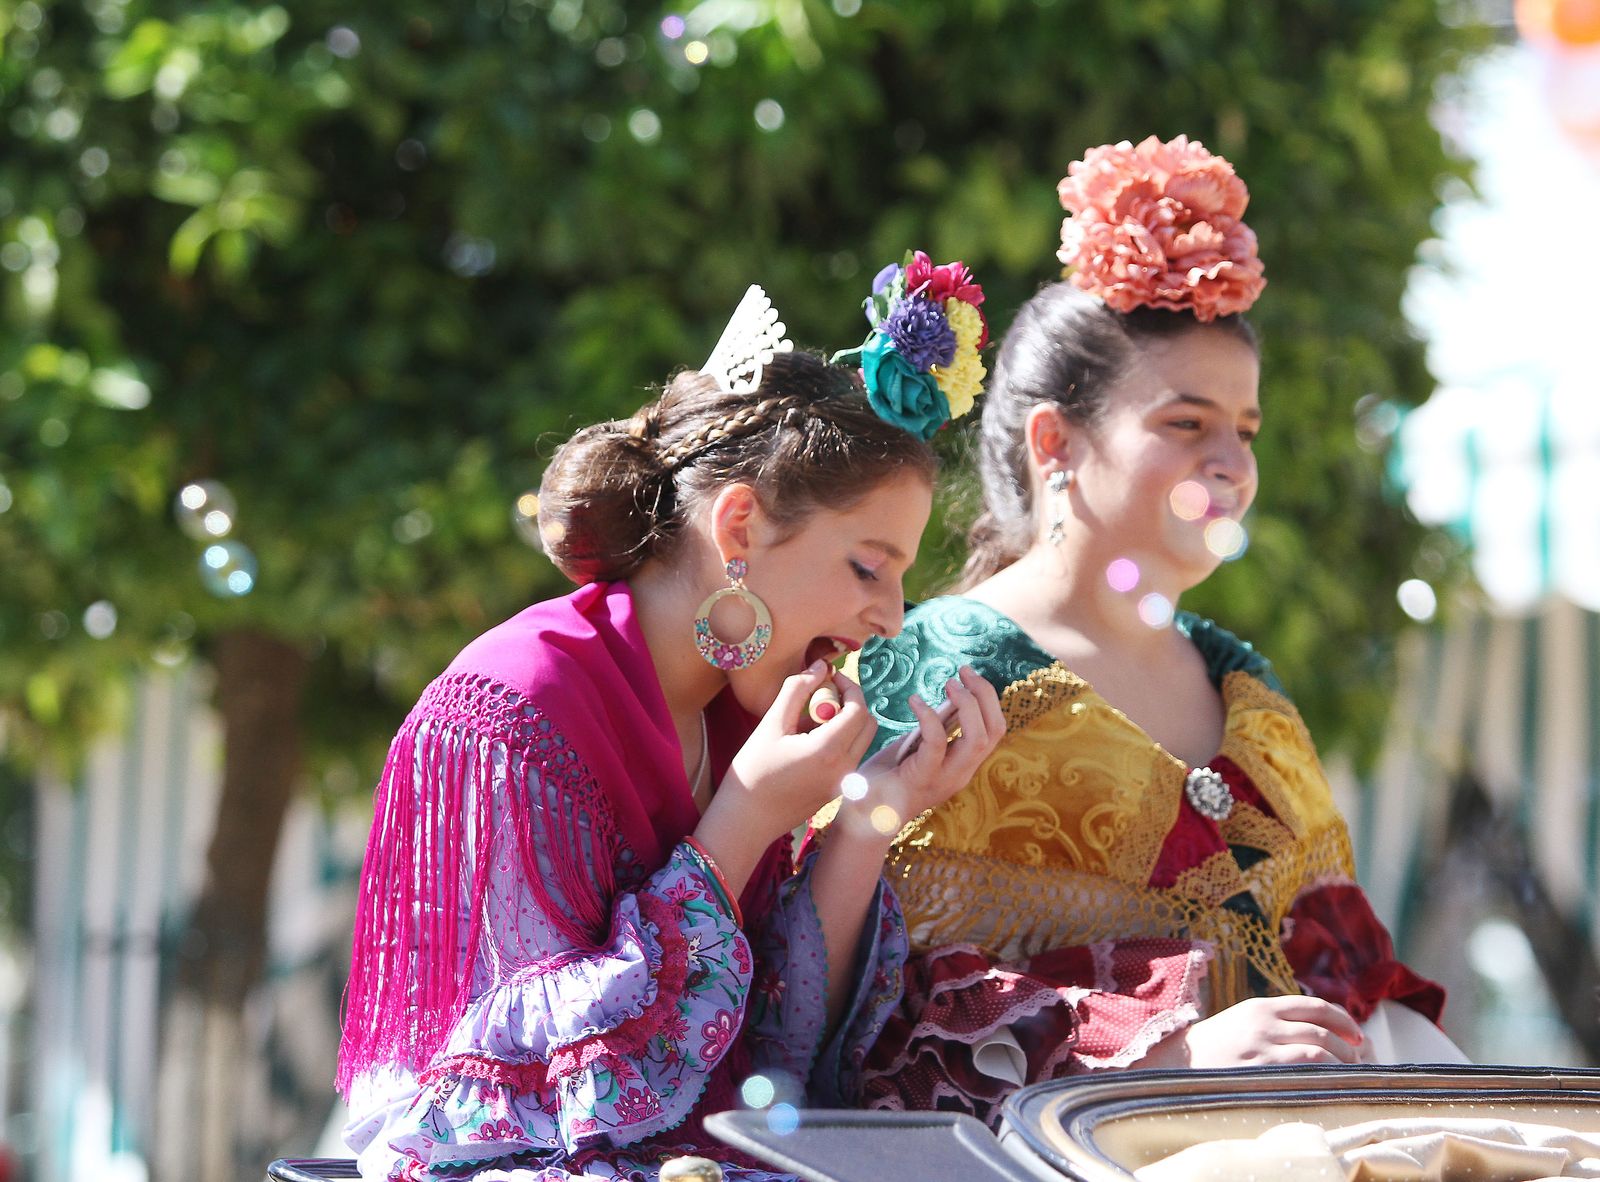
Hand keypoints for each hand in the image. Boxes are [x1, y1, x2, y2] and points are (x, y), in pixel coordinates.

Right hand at [712, 660, 878, 841]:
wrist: (746, 819)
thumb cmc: (753, 770)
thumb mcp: (771, 723)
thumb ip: (797, 689)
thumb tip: (819, 666)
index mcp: (829, 750)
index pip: (858, 708)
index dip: (848, 686)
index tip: (829, 677)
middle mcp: (844, 768)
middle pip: (868, 724)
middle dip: (850, 703)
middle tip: (822, 696)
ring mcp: (843, 783)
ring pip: (861, 741)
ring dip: (846, 722)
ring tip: (811, 721)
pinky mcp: (837, 791)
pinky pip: (851, 757)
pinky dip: (840, 741)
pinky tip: (809, 742)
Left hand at [838, 665, 1004, 842]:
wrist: (862, 817)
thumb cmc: (888, 778)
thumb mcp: (917, 746)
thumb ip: (937, 726)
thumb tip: (952, 696)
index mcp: (963, 764)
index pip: (995, 730)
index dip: (989, 698)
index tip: (968, 675)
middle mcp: (961, 773)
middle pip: (994, 732)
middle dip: (984, 695)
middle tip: (963, 672)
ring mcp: (943, 779)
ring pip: (977, 739)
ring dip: (967, 705)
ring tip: (950, 684)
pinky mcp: (920, 779)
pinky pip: (936, 744)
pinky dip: (929, 717)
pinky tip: (914, 700)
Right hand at [1138, 995, 1364, 1068]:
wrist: (1176, 1061)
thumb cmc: (1213, 1046)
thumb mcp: (1242, 1022)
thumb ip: (1274, 1023)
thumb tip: (1316, 1032)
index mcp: (1261, 1006)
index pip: (1314, 1005)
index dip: (1342, 1019)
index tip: (1358, 1034)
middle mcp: (1264, 1022)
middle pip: (1321, 1028)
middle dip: (1348, 1045)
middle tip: (1360, 1059)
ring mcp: (1263, 1046)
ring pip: (1318, 1048)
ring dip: (1342, 1062)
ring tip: (1350, 1074)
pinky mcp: (1260, 1070)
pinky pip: (1305, 1070)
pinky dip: (1326, 1075)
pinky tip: (1332, 1084)